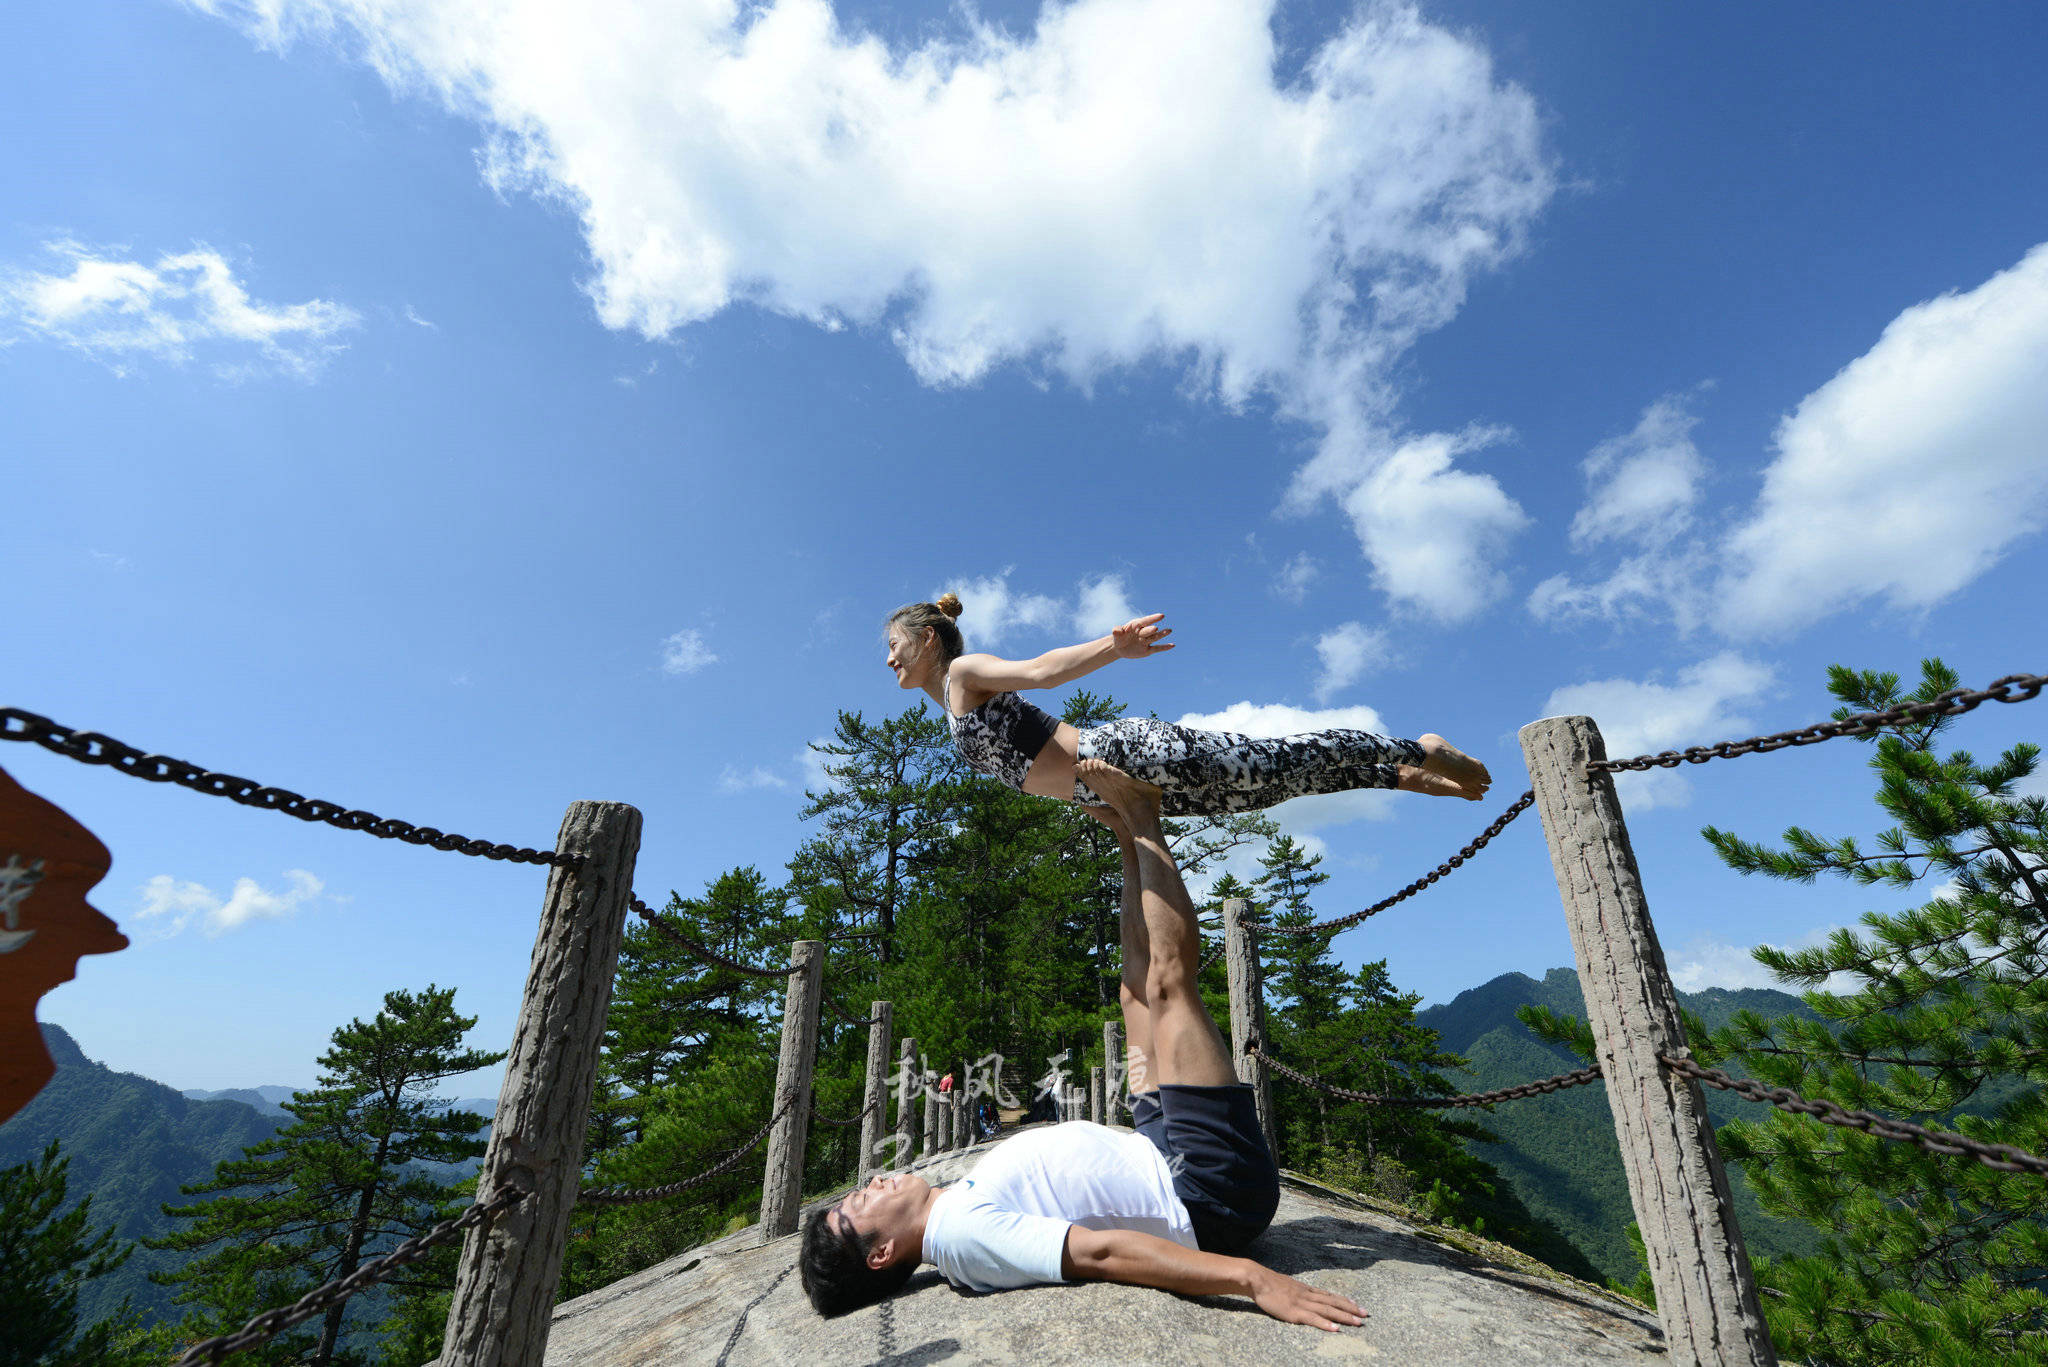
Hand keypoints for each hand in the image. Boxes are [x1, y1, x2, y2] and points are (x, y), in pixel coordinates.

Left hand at [1110, 613, 1173, 659]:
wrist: (1119, 647)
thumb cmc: (1118, 637)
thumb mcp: (1116, 634)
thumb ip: (1117, 631)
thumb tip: (1116, 630)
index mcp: (1137, 625)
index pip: (1145, 621)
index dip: (1153, 618)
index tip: (1161, 615)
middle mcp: (1143, 632)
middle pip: (1148, 631)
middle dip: (1151, 630)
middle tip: (1155, 629)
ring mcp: (1146, 641)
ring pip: (1155, 637)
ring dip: (1162, 634)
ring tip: (1169, 630)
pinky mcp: (1147, 650)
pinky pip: (1157, 648)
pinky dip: (1164, 647)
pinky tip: (1172, 645)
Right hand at [1248, 1267, 1366, 1330]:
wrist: (1258, 1280)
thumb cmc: (1269, 1283)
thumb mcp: (1288, 1284)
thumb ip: (1298, 1290)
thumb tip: (1304, 1293)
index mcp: (1306, 1289)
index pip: (1329, 1295)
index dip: (1344, 1300)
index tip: (1356, 1305)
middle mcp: (1308, 1295)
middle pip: (1333, 1302)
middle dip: (1350, 1309)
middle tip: (1365, 1314)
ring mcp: (1302, 1303)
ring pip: (1327, 1310)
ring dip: (1344, 1316)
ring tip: (1357, 1322)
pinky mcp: (1294, 1312)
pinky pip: (1313, 1318)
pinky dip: (1325, 1324)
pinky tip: (1335, 1329)